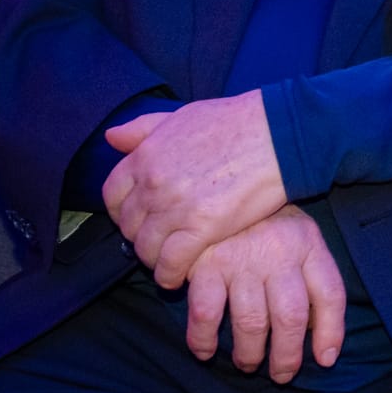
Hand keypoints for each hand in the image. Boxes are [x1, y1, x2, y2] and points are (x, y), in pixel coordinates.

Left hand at [103, 91, 289, 287]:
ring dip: (154, 259)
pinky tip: (178, 277)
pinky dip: (169, 275)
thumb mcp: (183, 114)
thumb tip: (112, 137)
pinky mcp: (203, 228)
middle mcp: (153, 184)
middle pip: (129, 226)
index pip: (112, 195)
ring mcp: (175, 208)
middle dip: (140, 237)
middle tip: (158, 242)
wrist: (279, 133)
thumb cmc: (237, 120)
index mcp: (146, 156)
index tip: (138, 218)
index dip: (121, 211)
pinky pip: (171, 263)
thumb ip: (144, 128)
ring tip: (168, 262)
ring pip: (146, 248)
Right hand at [183, 206, 346, 382]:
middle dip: (287, 356)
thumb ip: (312, 277)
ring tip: (248, 364)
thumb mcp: (300, 237)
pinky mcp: (205, 264)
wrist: (217, 185)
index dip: (331, 332)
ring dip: (249, 354)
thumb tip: (320, 336)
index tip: (325, 360)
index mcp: (308, 244)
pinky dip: (203, 339)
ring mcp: (241, 259)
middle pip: (291, 317)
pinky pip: (206, 313)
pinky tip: (205, 351)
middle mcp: (279, 253)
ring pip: (251, 322)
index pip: (330, 294)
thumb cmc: (266, 223)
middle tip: (281, 374)